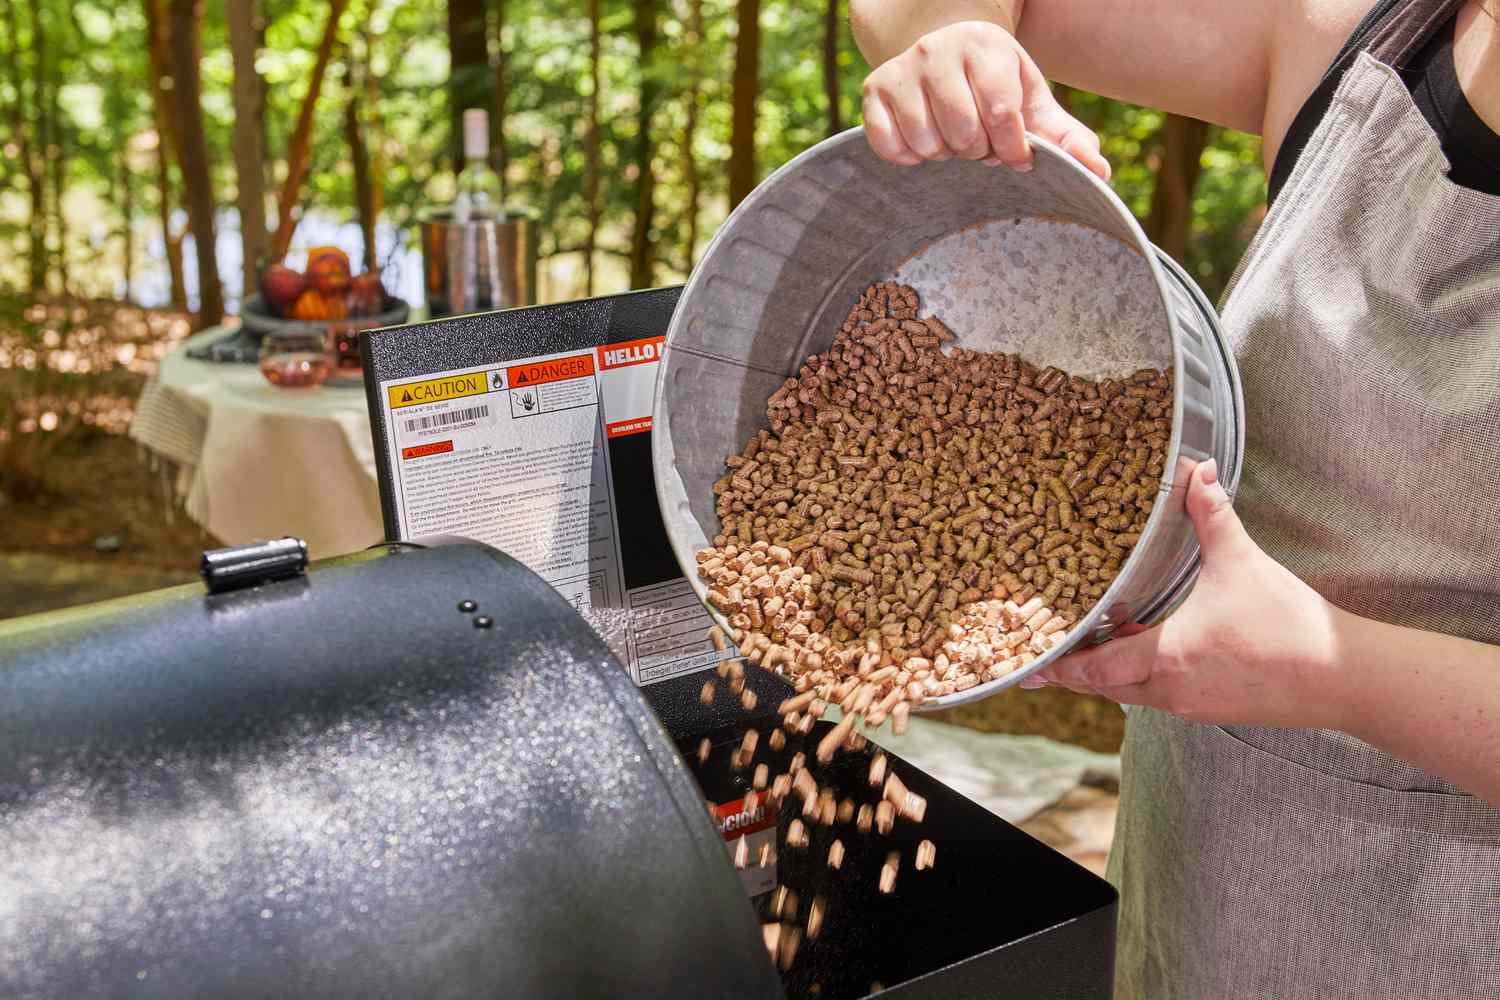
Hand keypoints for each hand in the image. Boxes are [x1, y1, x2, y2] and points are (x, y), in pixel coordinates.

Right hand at [860, 20, 1109, 178]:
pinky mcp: (872, 91)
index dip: (1011, 147)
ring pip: (927, 143)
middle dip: (977, 151)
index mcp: (986, 45)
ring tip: (953, 138)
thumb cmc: (994, 87)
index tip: (1014, 154)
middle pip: (963, 132)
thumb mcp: (1031, 102)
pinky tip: (923, 142)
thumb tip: (1099, 171)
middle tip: (980, 142)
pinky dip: (909, 158)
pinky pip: (890, 147)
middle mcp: (939, 50)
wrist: (944, 56)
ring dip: (944, 155)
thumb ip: (1065, 137)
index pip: (1000, 113)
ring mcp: (902, 69)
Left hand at [1019, 460, 1350, 730]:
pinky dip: (1145, 676)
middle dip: (1076, 672)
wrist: (1345, 677)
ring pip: (1134, 693)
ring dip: (1112, 671)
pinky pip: (1164, 696)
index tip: (1029, 664)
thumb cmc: (1289, 624)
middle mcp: (1172, 691)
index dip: (1061, 665)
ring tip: (1099, 639)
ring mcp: (1194, 705)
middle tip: (1045, 656)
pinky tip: (1152, 645)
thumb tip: (1198, 470)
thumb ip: (1212, 515)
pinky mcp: (1216, 710)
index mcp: (1166, 657)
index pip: (1095, 670)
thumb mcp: (1242, 562)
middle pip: (1105, 688)